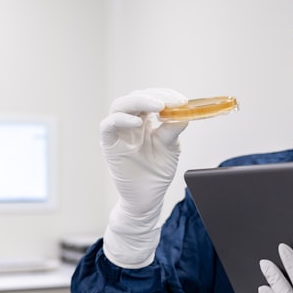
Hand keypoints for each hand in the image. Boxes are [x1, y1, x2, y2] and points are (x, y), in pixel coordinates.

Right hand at [101, 88, 188, 267]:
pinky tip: (138, 123)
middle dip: (155, 96)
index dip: (165, 95)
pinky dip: (121, 120)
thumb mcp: (171, 147)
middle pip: (135, 98)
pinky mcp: (109, 145)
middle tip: (172, 101)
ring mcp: (118, 133)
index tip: (181, 99)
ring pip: (120, 106)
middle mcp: (129, 123)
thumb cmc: (157, 172)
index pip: (151, 98)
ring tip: (159, 106)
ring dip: (140, 102)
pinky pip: (108, 125)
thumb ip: (173, 128)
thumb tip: (184, 111)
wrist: (148, 198)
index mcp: (144, 121)